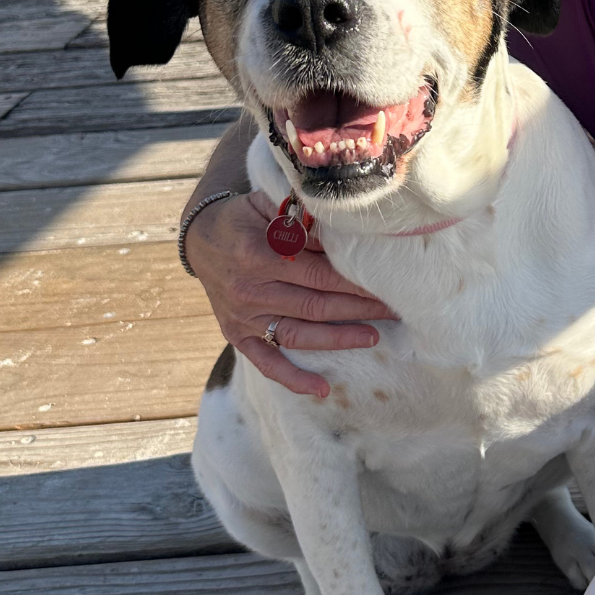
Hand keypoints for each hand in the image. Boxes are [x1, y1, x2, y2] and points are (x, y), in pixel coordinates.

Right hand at [185, 189, 395, 398]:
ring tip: (374, 337)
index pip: (318, 274)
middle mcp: (250, 290)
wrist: (200, 237)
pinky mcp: (237, 334)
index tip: (386, 285)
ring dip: (338, 340)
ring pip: (299, 335)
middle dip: (359, 309)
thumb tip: (346, 233)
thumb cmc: (245, 217)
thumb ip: (304, 219)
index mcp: (258, 255)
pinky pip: (266, 362)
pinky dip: (292, 379)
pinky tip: (322, 389)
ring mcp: (243, 317)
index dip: (354, 282)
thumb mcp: (269, 205)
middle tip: (394, 310)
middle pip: (315, 306)